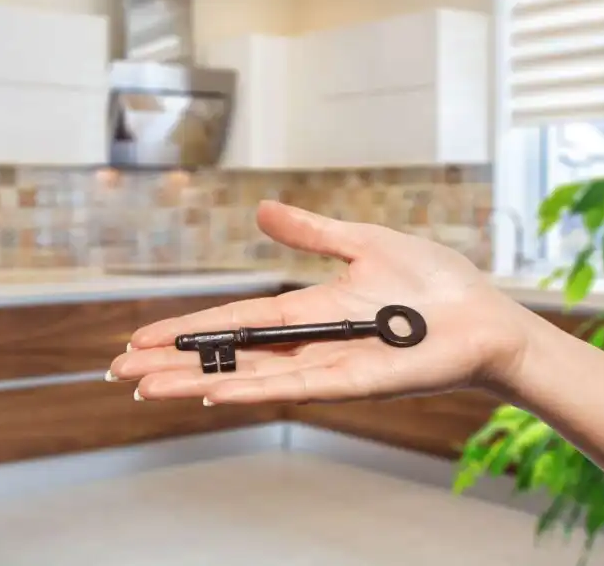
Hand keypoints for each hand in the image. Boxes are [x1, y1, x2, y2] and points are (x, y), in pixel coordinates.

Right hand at [107, 201, 534, 404]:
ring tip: (146, 388)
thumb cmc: (431, 281)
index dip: (184, 330)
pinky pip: (296, 386)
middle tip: (119, 372)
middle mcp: (305, 343)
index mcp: (303, 311)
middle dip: (171, 364)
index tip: (138, 339)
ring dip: (195, 382)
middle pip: (225, 355)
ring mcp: (326, 364)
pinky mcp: (355, 380)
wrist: (485, 314)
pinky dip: (252, 387)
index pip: (229, 323)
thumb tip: (261, 211)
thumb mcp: (360, 243)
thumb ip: (310, 232)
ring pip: (248, 376)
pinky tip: (212, 391)